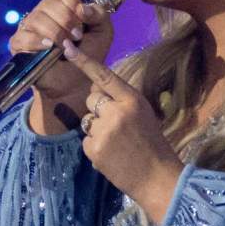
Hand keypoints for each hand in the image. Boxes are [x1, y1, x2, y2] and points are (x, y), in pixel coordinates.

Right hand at [8, 0, 113, 100]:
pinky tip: (49, 48)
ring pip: (36, 18)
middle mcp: (44, 13)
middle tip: (77, 36)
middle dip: (66, 19)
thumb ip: (98, 14)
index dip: (72, 1)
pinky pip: (22, 37)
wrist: (78, 83)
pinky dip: (36, 41)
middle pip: (48, 3)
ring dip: (55, 32)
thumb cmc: (90, 54)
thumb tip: (82, 8)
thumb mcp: (103, 31)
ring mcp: (29, 28)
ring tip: (66, 47)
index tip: (82, 18)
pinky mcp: (19, 44)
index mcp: (63, 5)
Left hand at [62, 39, 184, 223]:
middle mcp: (115, 112)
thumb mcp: (143, 113)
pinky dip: (95, 147)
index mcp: (132, 100)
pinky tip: (111, 155)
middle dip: (98, 108)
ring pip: (87, 121)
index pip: (104, 76)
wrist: (157, 177)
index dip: (84, 61)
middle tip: (118, 126)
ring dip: (97, 130)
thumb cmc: (152, 143)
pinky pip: (85, 140)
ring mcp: (103, 131)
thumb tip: (96, 89)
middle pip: (92, 98)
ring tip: (117, 143)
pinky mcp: (93, 149)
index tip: (67, 48)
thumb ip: (122, 100)